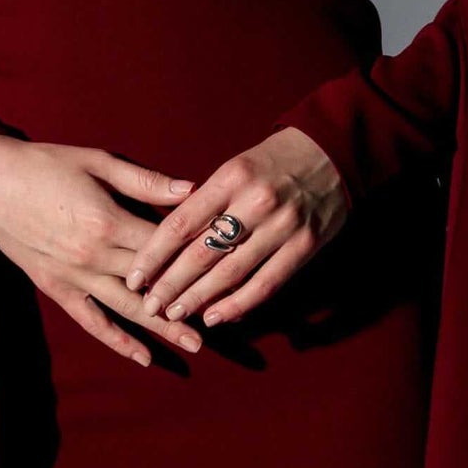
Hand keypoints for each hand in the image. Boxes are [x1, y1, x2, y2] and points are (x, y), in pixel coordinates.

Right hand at [0, 134, 205, 366]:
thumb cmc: (47, 163)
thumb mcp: (98, 162)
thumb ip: (145, 181)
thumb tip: (191, 189)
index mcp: (108, 221)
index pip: (164, 245)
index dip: (196, 255)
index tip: (227, 266)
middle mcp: (94, 256)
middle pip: (152, 283)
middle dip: (189, 299)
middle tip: (224, 320)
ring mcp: (75, 276)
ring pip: (127, 309)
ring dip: (162, 328)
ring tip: (195, 345)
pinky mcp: (57, 288)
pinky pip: (91, 321)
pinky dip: (117, 341)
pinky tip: (142, 357)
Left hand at [123, 126, 349, 328]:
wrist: (332, 150)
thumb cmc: (273, 161)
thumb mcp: (236, 167)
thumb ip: (207, 201)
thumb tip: (171, 243)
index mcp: (231, 177)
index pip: (180, 223)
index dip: (154, 254)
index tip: (134, 276)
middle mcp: (254, 201)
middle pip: (201, 253)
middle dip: (171, 284)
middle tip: (149, 305)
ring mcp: (282, 225)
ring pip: (231, 273)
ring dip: (199, 299)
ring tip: (175, 314)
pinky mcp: (305, 245)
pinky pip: (266, 283)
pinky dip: (239, 304)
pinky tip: (217, 316)